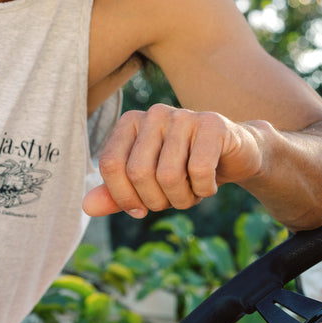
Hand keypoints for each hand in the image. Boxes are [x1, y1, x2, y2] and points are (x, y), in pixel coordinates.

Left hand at [83, 104, 262, 218]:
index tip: (139, 209)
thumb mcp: (147, 184)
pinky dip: (204, 191)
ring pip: (169, 175)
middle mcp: (154, 113)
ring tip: (191, 193)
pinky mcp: (213, 124)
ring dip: (182, 199)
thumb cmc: (183, 169)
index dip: (123, 197)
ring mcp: (184, 115)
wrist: (234, 155)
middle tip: (172, 200)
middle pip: (139, 173)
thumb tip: (87, 207)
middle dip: (156, 201)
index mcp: (131, 122)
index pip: (110, 165)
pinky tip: (210, 184)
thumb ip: (116, 194)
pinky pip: (199, 172)